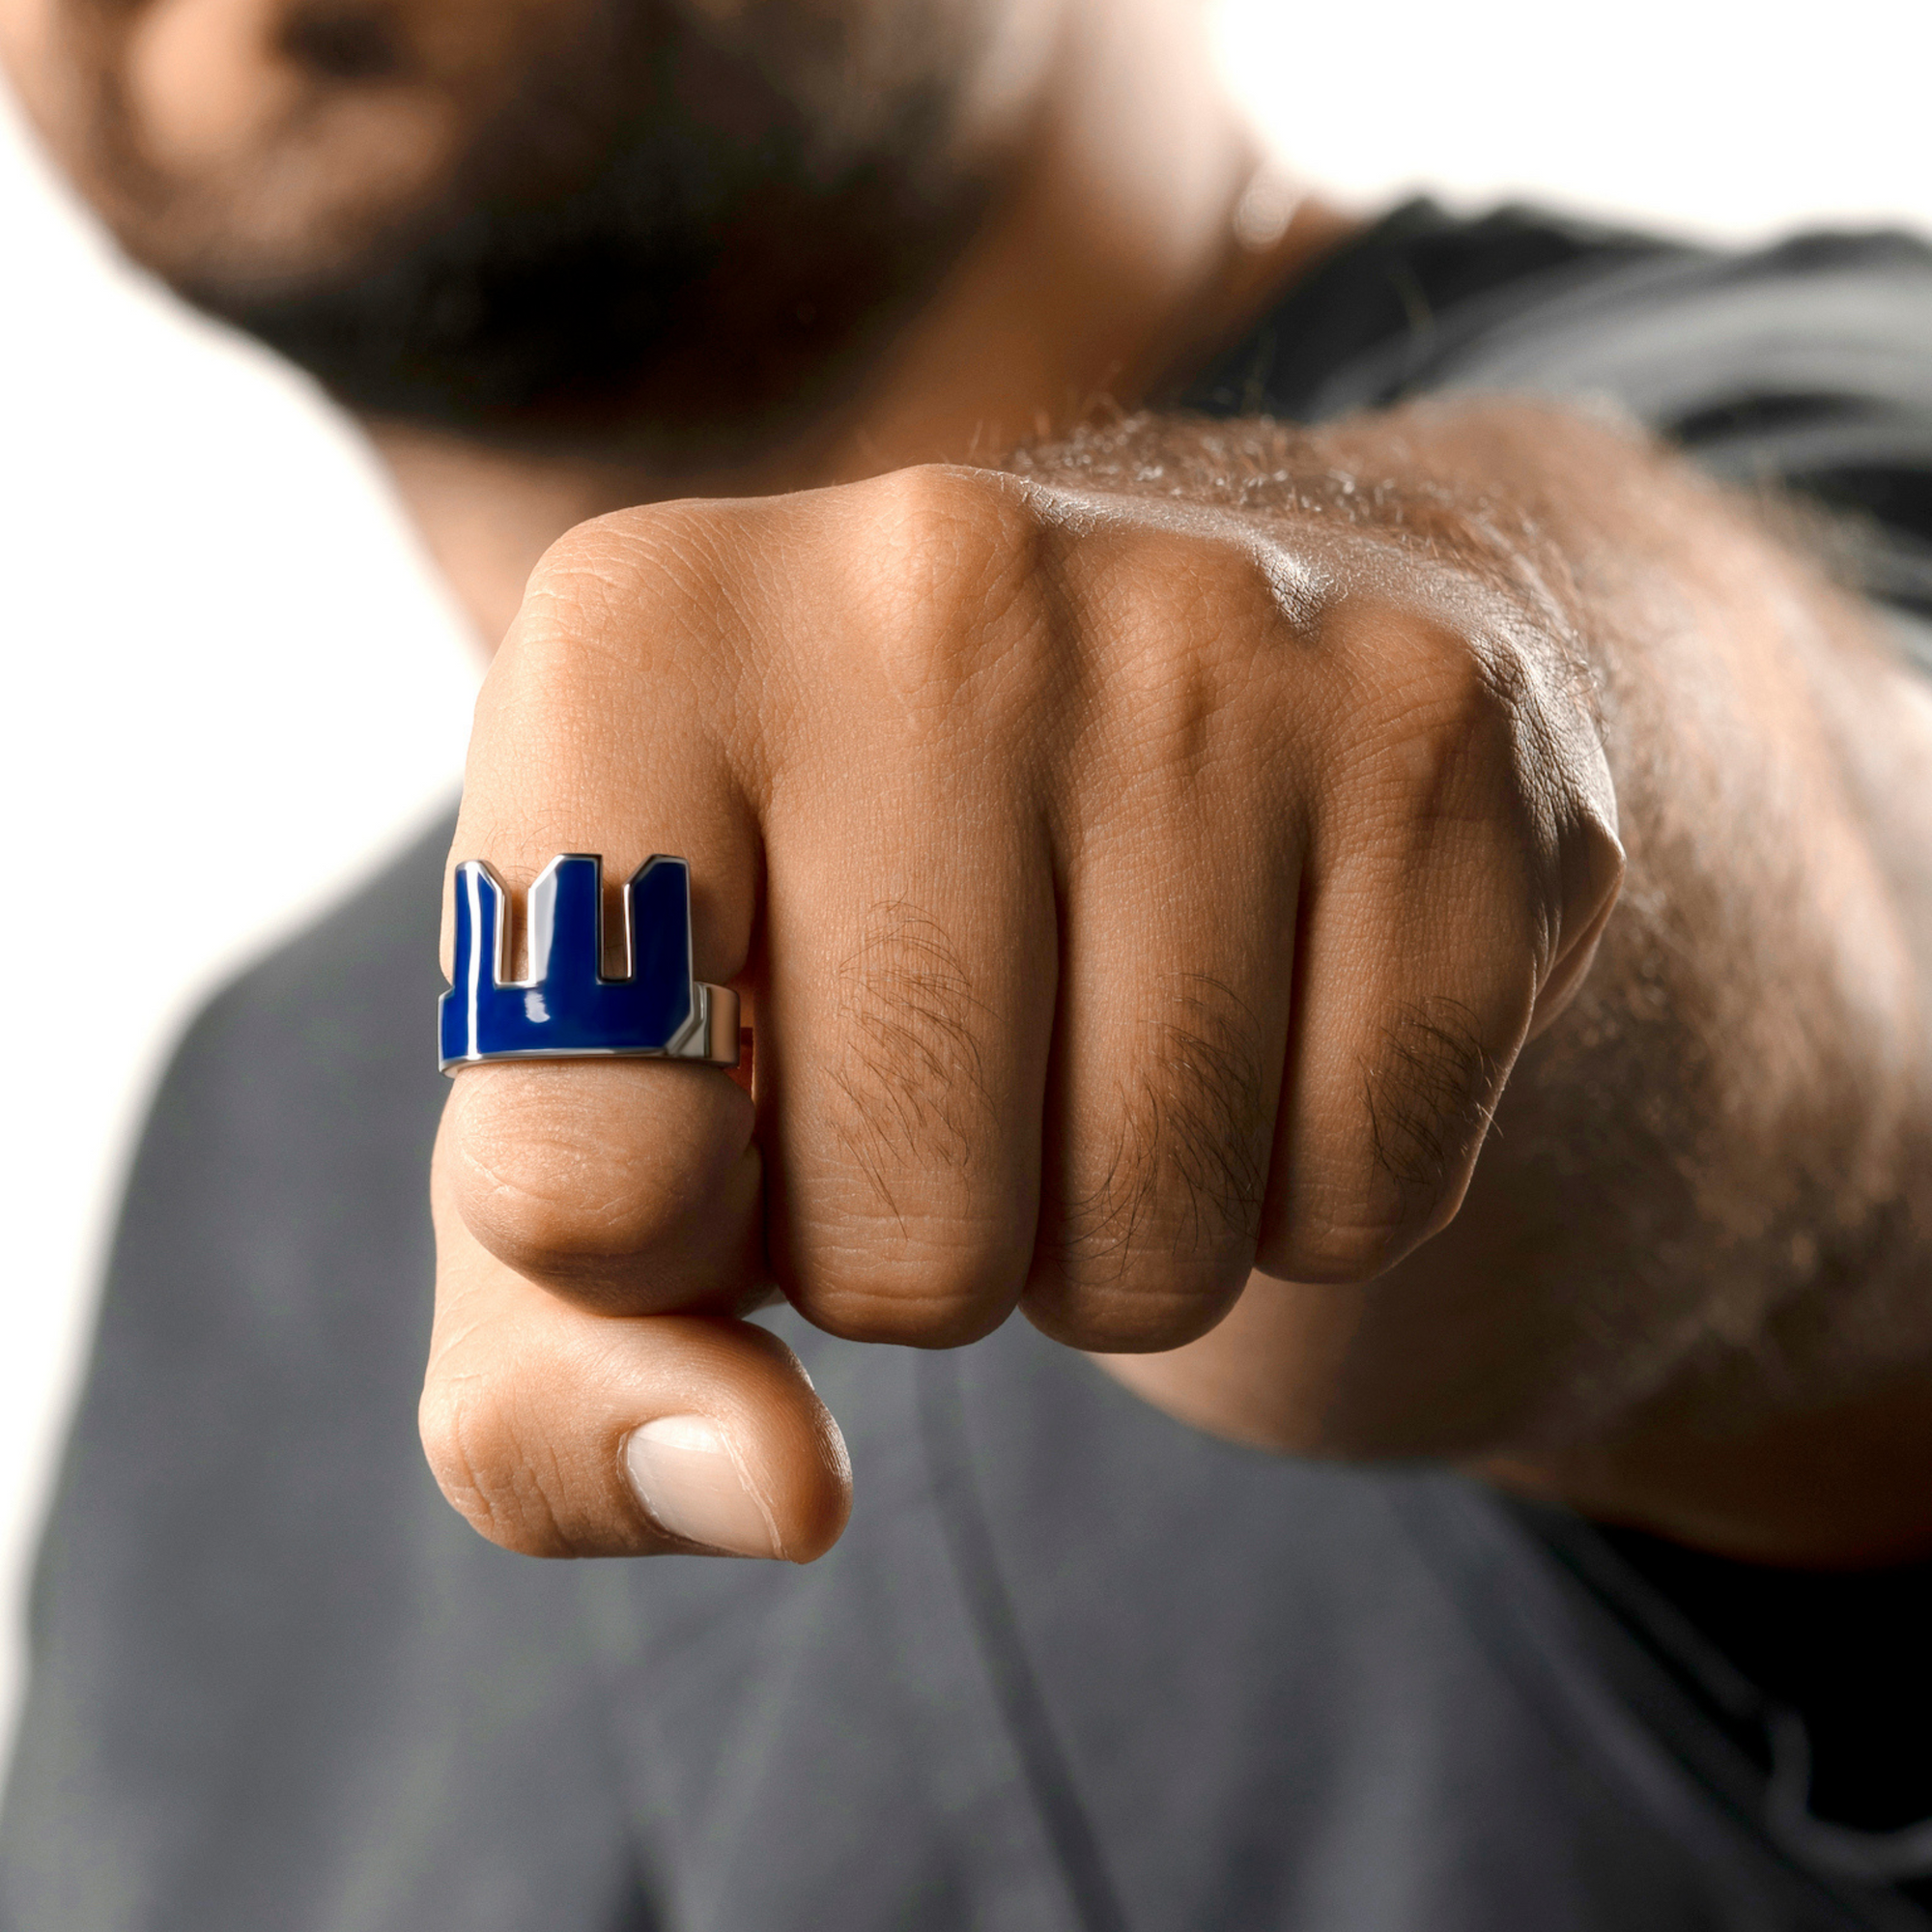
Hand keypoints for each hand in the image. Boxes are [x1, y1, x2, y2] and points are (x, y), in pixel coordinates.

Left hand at [423, 446, 1622, 1560]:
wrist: (1165, 665)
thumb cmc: (825, 916)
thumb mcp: (606, 1119)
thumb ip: (558, 1371)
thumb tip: (774, 1493)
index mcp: (634, 642)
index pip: (579, 1180)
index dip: (656, 1248)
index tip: (704, 1138)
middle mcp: (923, 585)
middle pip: (902, 1247)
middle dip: (912, 1257)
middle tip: (936, 1084)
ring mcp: (1210, 640)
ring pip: (1155, 1242)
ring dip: (1107, 1237)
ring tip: (1093, 1038)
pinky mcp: (1436, 731)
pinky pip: (1369, 1192)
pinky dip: (1297, 1192)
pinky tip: (1257, 1012)